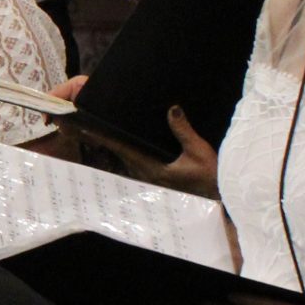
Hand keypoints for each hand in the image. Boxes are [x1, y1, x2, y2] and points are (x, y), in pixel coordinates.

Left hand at [71, 103, 220, 199]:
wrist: (218, 196)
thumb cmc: (209, 177)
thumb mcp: (198, 151)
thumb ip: (183, 130)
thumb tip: (172, 109)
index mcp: (151, 167)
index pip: (122, 149)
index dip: (104, 137)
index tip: (87, 127)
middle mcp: (145, 173)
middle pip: (119, 153)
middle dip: (104, 139)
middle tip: (86, 124)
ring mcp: (149, 177)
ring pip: (125, 158)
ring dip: (114, 146)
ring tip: (99, 130)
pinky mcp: (156, 178)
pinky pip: (136, 162)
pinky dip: (126, 151)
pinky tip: (124, 143)